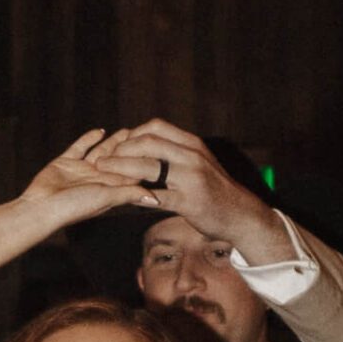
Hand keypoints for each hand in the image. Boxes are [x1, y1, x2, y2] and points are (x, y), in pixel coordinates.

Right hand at [20, 129, 155, 221]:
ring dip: (113, 142)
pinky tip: (100, 130)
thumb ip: (129, 194)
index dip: (141, 161)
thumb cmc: (74, 207)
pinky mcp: (65, 162)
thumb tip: (156, 199)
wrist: (41, 206)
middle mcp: (96, 179)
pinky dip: (89, 138)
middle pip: (117, 160)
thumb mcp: (106, 198)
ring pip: (100, 152)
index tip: (156, 149)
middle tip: (144, 134)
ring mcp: (80, 170)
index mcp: (107, 188)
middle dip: (129, 148)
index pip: (128, 172)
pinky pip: (80, 147)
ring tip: (127, 130)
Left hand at [98, 120, 285, 254]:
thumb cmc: (216, 190)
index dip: (132, 134)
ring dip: (121, 169)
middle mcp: (191, 156)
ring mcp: (190, 178)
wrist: (240, 214)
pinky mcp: (188, 201)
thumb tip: (151, 145)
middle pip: (148, 142)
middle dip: (120, 149)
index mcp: (192, 143)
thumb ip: (178, 152)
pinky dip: (136, 195)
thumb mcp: (200, 162)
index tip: (117, 144)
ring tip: (104, 173)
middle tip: (102, 158)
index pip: (156, 127)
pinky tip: (122, 198)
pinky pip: (156, 196)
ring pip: (148, 167)